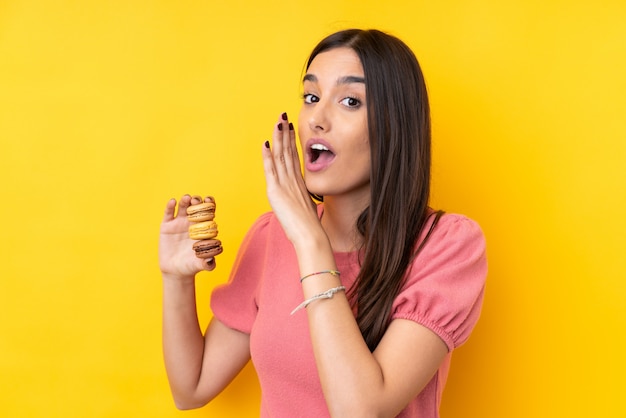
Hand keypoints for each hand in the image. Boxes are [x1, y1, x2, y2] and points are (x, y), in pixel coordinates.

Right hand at [159, 195, 217, 278]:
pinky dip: (170, 206)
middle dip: (197, 201)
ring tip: (187, 198)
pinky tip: (173, 201)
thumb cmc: (191, 266)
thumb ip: (207, 263)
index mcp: (203, 227)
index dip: (209, 205)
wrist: (175, 270)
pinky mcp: (167, 226)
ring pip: (183, 207)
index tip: (209, 201)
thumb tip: (210, 260)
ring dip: (185, 200)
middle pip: (196, 206)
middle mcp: (192, 222)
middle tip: (196, 201)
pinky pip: (168, 213)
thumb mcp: (200, 265)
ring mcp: (179, 223)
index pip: (208, 212)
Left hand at [262, 113, 321, 246]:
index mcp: (300, 184)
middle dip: (285, 134)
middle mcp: (294, 181)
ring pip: (281, 156)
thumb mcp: (305, 210)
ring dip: (278, 138)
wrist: (310, 236)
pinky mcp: (276, 191)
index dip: (291, 142)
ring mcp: (285, 185)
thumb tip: (299, 203)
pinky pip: (271, 169)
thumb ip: (301, 202)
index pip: (295, 158)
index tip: (290, 129)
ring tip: (278, 122)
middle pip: (289, 152)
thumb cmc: (309, 229)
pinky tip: (266, 143)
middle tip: (283, 117)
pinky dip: (268, 156)